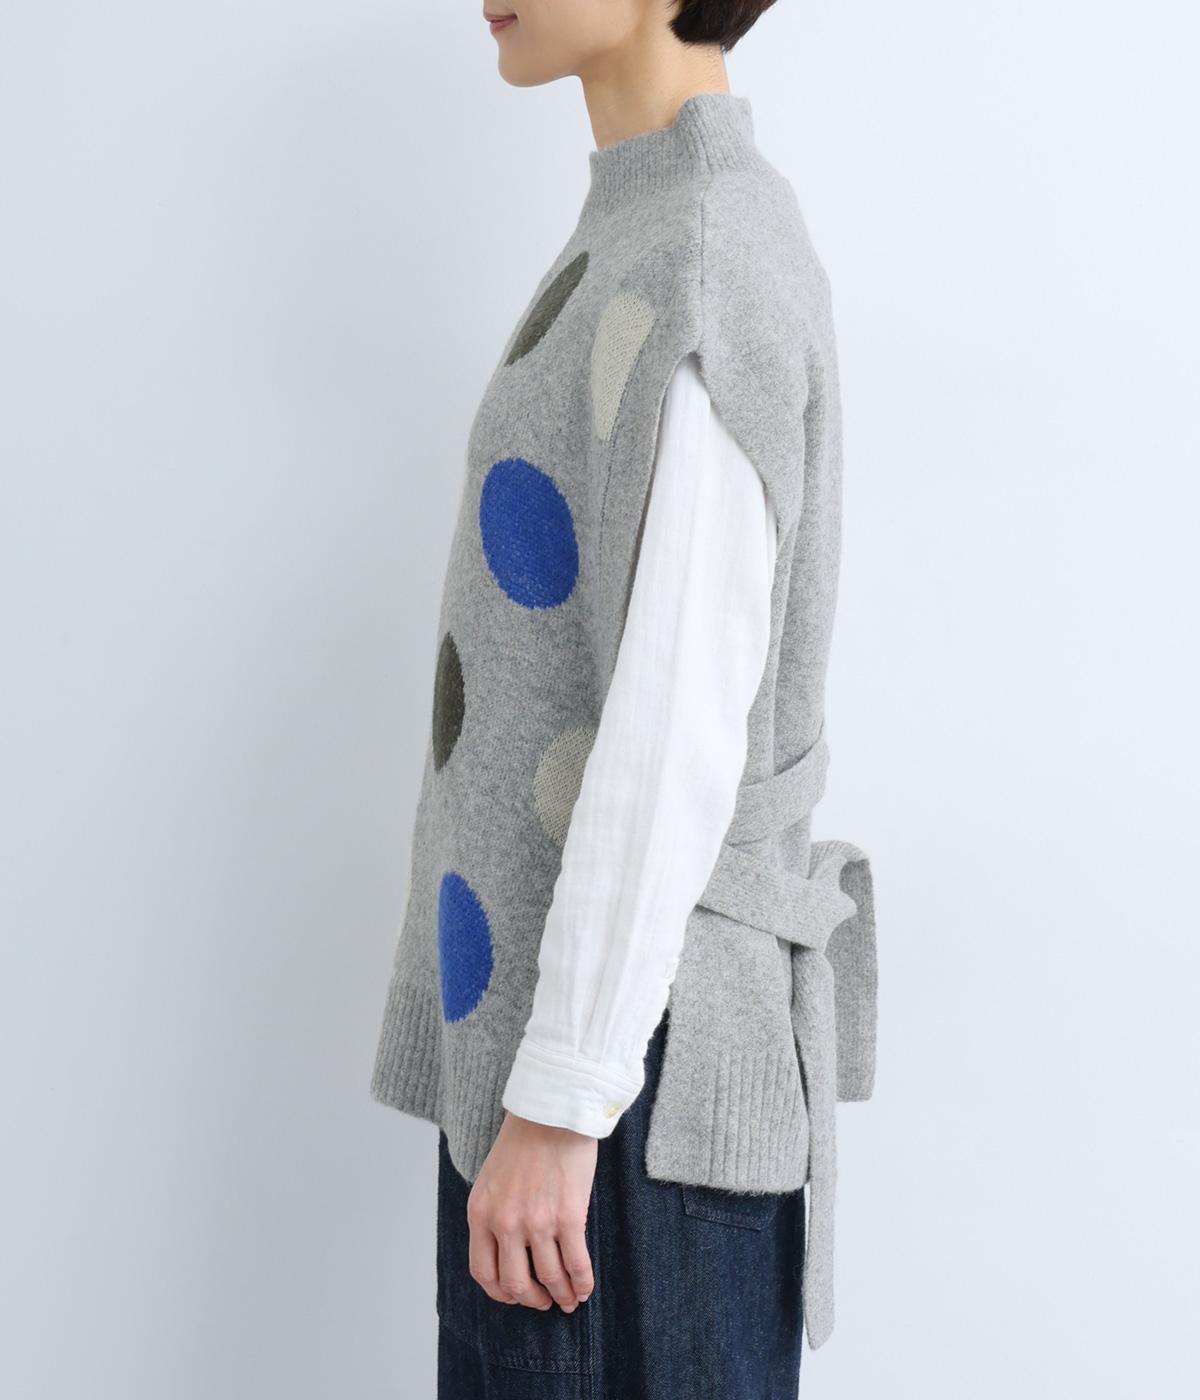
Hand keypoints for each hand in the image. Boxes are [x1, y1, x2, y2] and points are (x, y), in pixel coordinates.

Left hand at [466, 1111, 597, 1312]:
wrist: (552, 1109)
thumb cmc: (524, 1138)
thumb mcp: (492, 1178)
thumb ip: (494, 1213)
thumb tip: (508, 1249)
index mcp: (481, 1213)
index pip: (483, 1272)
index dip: (500, 1293)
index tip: (514, 1295)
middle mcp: (505, 1223)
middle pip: (515, 1284)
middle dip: (532, 1300)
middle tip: (544, 1302)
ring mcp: (537, 1222)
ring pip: (548, 1278)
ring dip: (561, 1295)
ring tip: (568, 1299)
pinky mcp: (569, 1216)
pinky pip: (576, 1264)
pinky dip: (581, 1283)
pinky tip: (585, 1288)